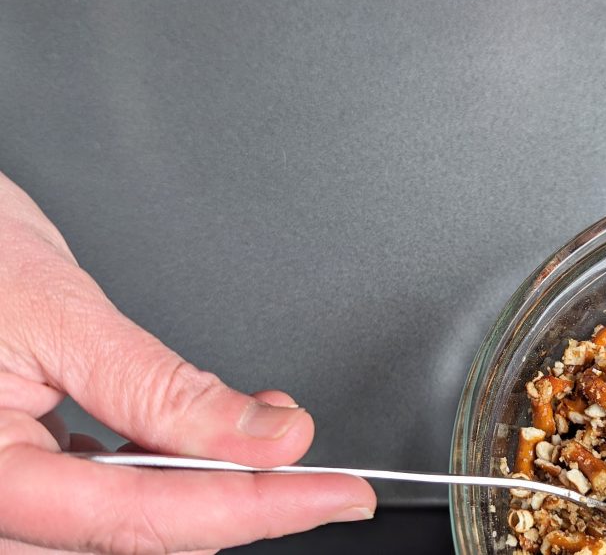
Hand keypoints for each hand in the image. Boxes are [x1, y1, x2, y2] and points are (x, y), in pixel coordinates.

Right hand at [0, 172, 374, 553]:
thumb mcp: (61, 314)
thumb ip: (163, 390)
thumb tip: (268, 436)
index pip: (144, 519)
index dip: (258, 508)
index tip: (333, 494)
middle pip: (138, 537)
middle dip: (239, 501)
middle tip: (312, 466)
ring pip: (123, 528)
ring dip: (206, 487)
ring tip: (263, 433)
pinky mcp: (12, 476)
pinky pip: (99, 498)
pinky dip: (164, 470)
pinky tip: (196, 437)